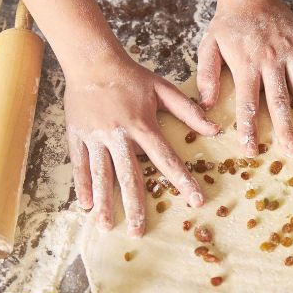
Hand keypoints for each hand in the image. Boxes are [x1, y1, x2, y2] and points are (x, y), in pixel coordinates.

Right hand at [65, 55, 218, 235]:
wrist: (91, 60)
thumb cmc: (131, 76)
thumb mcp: (163, 89)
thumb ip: (188, 111)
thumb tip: (215, 129)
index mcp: (142, 125)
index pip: (165, 159)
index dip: (182, 180)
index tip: (195, 200)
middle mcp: (118, 135)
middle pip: (129, 176)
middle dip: (134, 205)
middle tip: (138, 232)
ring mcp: (96, 137)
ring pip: (101, 174)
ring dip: (105, 202)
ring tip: (107, 225)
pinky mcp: (77, 136)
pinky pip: (79, 164)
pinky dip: (82, 185)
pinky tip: (86, 205)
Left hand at [197, 0, 292, 156]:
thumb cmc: (229, 22)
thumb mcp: (209, 45)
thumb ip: (207, 75)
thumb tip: (205, 104)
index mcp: (246, 65)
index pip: (248, 103)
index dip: (249, 128)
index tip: (252, 149)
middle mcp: (271, 61)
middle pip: (280, 101)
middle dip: (286, 129)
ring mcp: (290, 52)